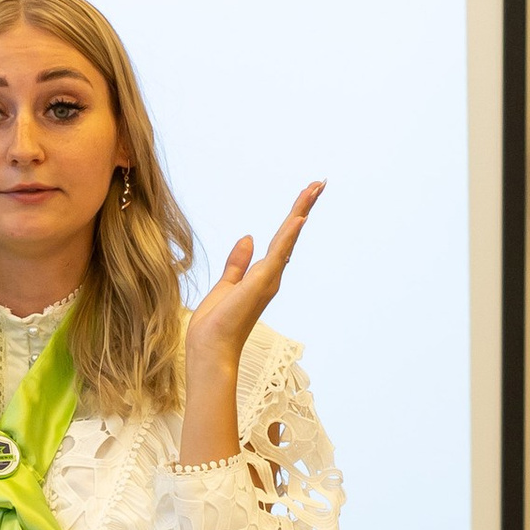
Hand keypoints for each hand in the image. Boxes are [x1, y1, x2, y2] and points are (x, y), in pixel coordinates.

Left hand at [185, 181, 323, 381]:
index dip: (293, 217)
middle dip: (304, 206)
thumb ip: (238, 263)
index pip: (281, 239)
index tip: (305, 195)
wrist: (211, 347)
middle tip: (319, 183)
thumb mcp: (226, 285)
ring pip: (288, 238)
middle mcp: (271, 276)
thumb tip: (248, 238)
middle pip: (291, 233)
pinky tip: (299, 217)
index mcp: (262, 276)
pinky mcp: (261, 282)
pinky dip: (289, 235)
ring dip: (301, 211)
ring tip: (314, 188)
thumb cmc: (216, 324)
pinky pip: (278, 254)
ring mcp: (268, 279)